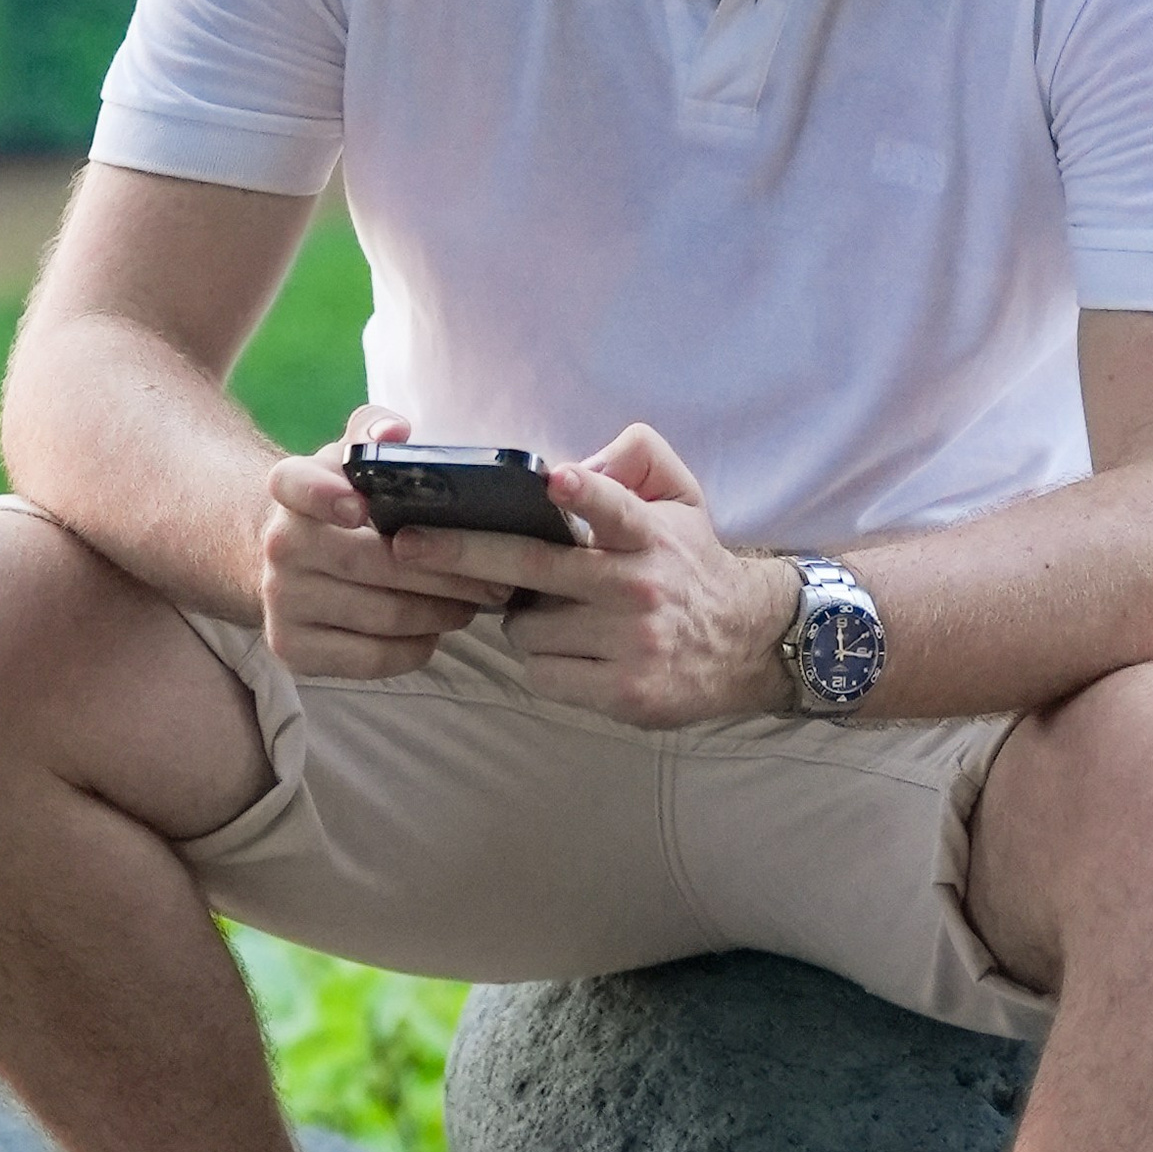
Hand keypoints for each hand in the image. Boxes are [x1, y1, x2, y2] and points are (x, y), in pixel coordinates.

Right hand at [261, 406, 502, 678]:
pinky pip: (373, 657)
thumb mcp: (354, 460)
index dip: (325, 495)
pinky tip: (437, 631)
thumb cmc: (345, 503)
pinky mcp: (291, 649)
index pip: (296, 483)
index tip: (360, 507)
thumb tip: (395, 430)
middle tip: (496, 579)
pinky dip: (416, 647)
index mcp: (290, 487)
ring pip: (384, 615)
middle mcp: (278, 545)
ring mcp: (281, 601)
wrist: (293, 564)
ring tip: (476, 603)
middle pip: (373, 564)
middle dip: (446, 573)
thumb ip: (374, 432)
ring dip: (442, 612)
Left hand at [387, 422, 800, 726]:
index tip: (553, 479)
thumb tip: (575, 462)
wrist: (745, 643)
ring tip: (556, 614)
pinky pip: (543, 674)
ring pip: (528, 629)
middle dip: (464, 554)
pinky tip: (571, 652)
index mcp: (649, 535)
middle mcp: (639, 587)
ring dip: (523, 621)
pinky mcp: (625, 692)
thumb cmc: (691, 564)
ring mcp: (631, 643)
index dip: (585, 494)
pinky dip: (544, 663)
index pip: (616, 509)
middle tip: (407, 544)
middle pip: (536, 568)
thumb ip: (638, 459)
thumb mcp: (681, 499)